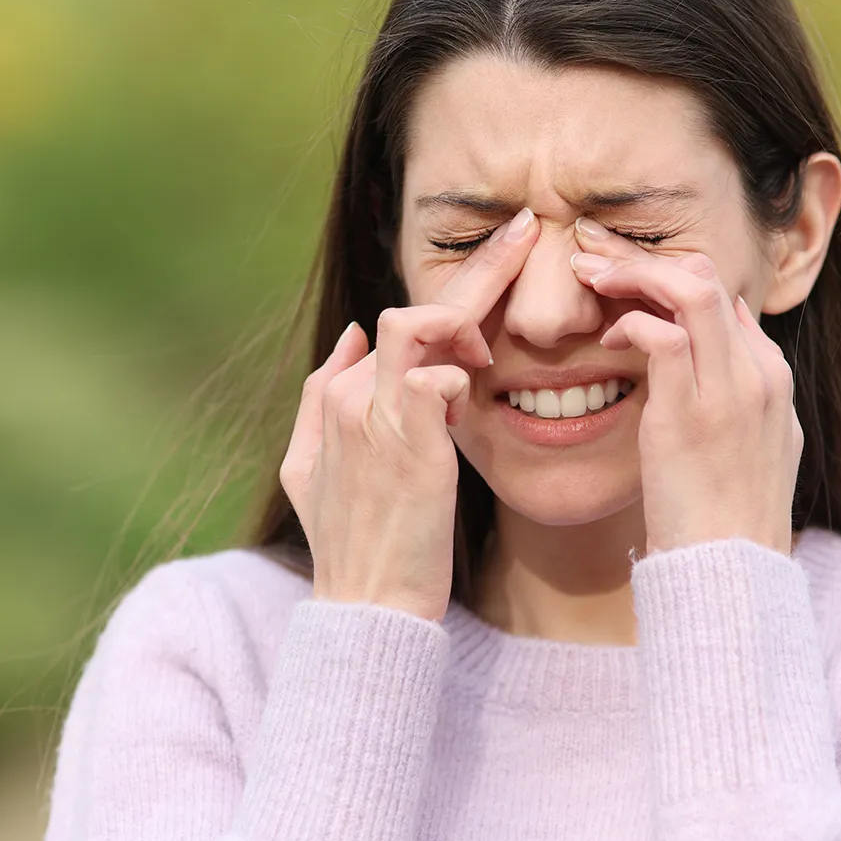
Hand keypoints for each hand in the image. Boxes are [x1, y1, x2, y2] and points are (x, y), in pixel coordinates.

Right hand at [279, 208, 539, 617]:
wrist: (367, 609)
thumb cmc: (355, 544)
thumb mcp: (312, 471)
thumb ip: (320, 399)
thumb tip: (347, 336)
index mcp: (338, 396)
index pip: (399, 323)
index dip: (452, 299)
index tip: (499, 269)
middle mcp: (350, 397)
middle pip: (414, 309)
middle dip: (478, 265)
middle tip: (529, 231)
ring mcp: (374, 419)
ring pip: (417, 326)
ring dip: (467, 319)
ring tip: (495, 347)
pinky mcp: (407, 445)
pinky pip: (435, 379)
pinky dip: (460, 377)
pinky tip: (476, 392)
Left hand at [571, 223, 802, 557]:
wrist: (733, 574)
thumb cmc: (727, 517)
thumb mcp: (754, 447)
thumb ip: (740, 393)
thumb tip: (714, 346)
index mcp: (771, 378)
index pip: (723, 293)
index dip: (668, 275)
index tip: (624, 276)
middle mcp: (758, 374)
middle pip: (707, 276)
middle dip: (644, 256)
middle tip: (594, 254)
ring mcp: (729, 391)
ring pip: (690, 288)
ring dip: (632, 271)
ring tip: (588, 274)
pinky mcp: (690, 415)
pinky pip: (660, 335)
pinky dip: (628, 323)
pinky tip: (605, 341)